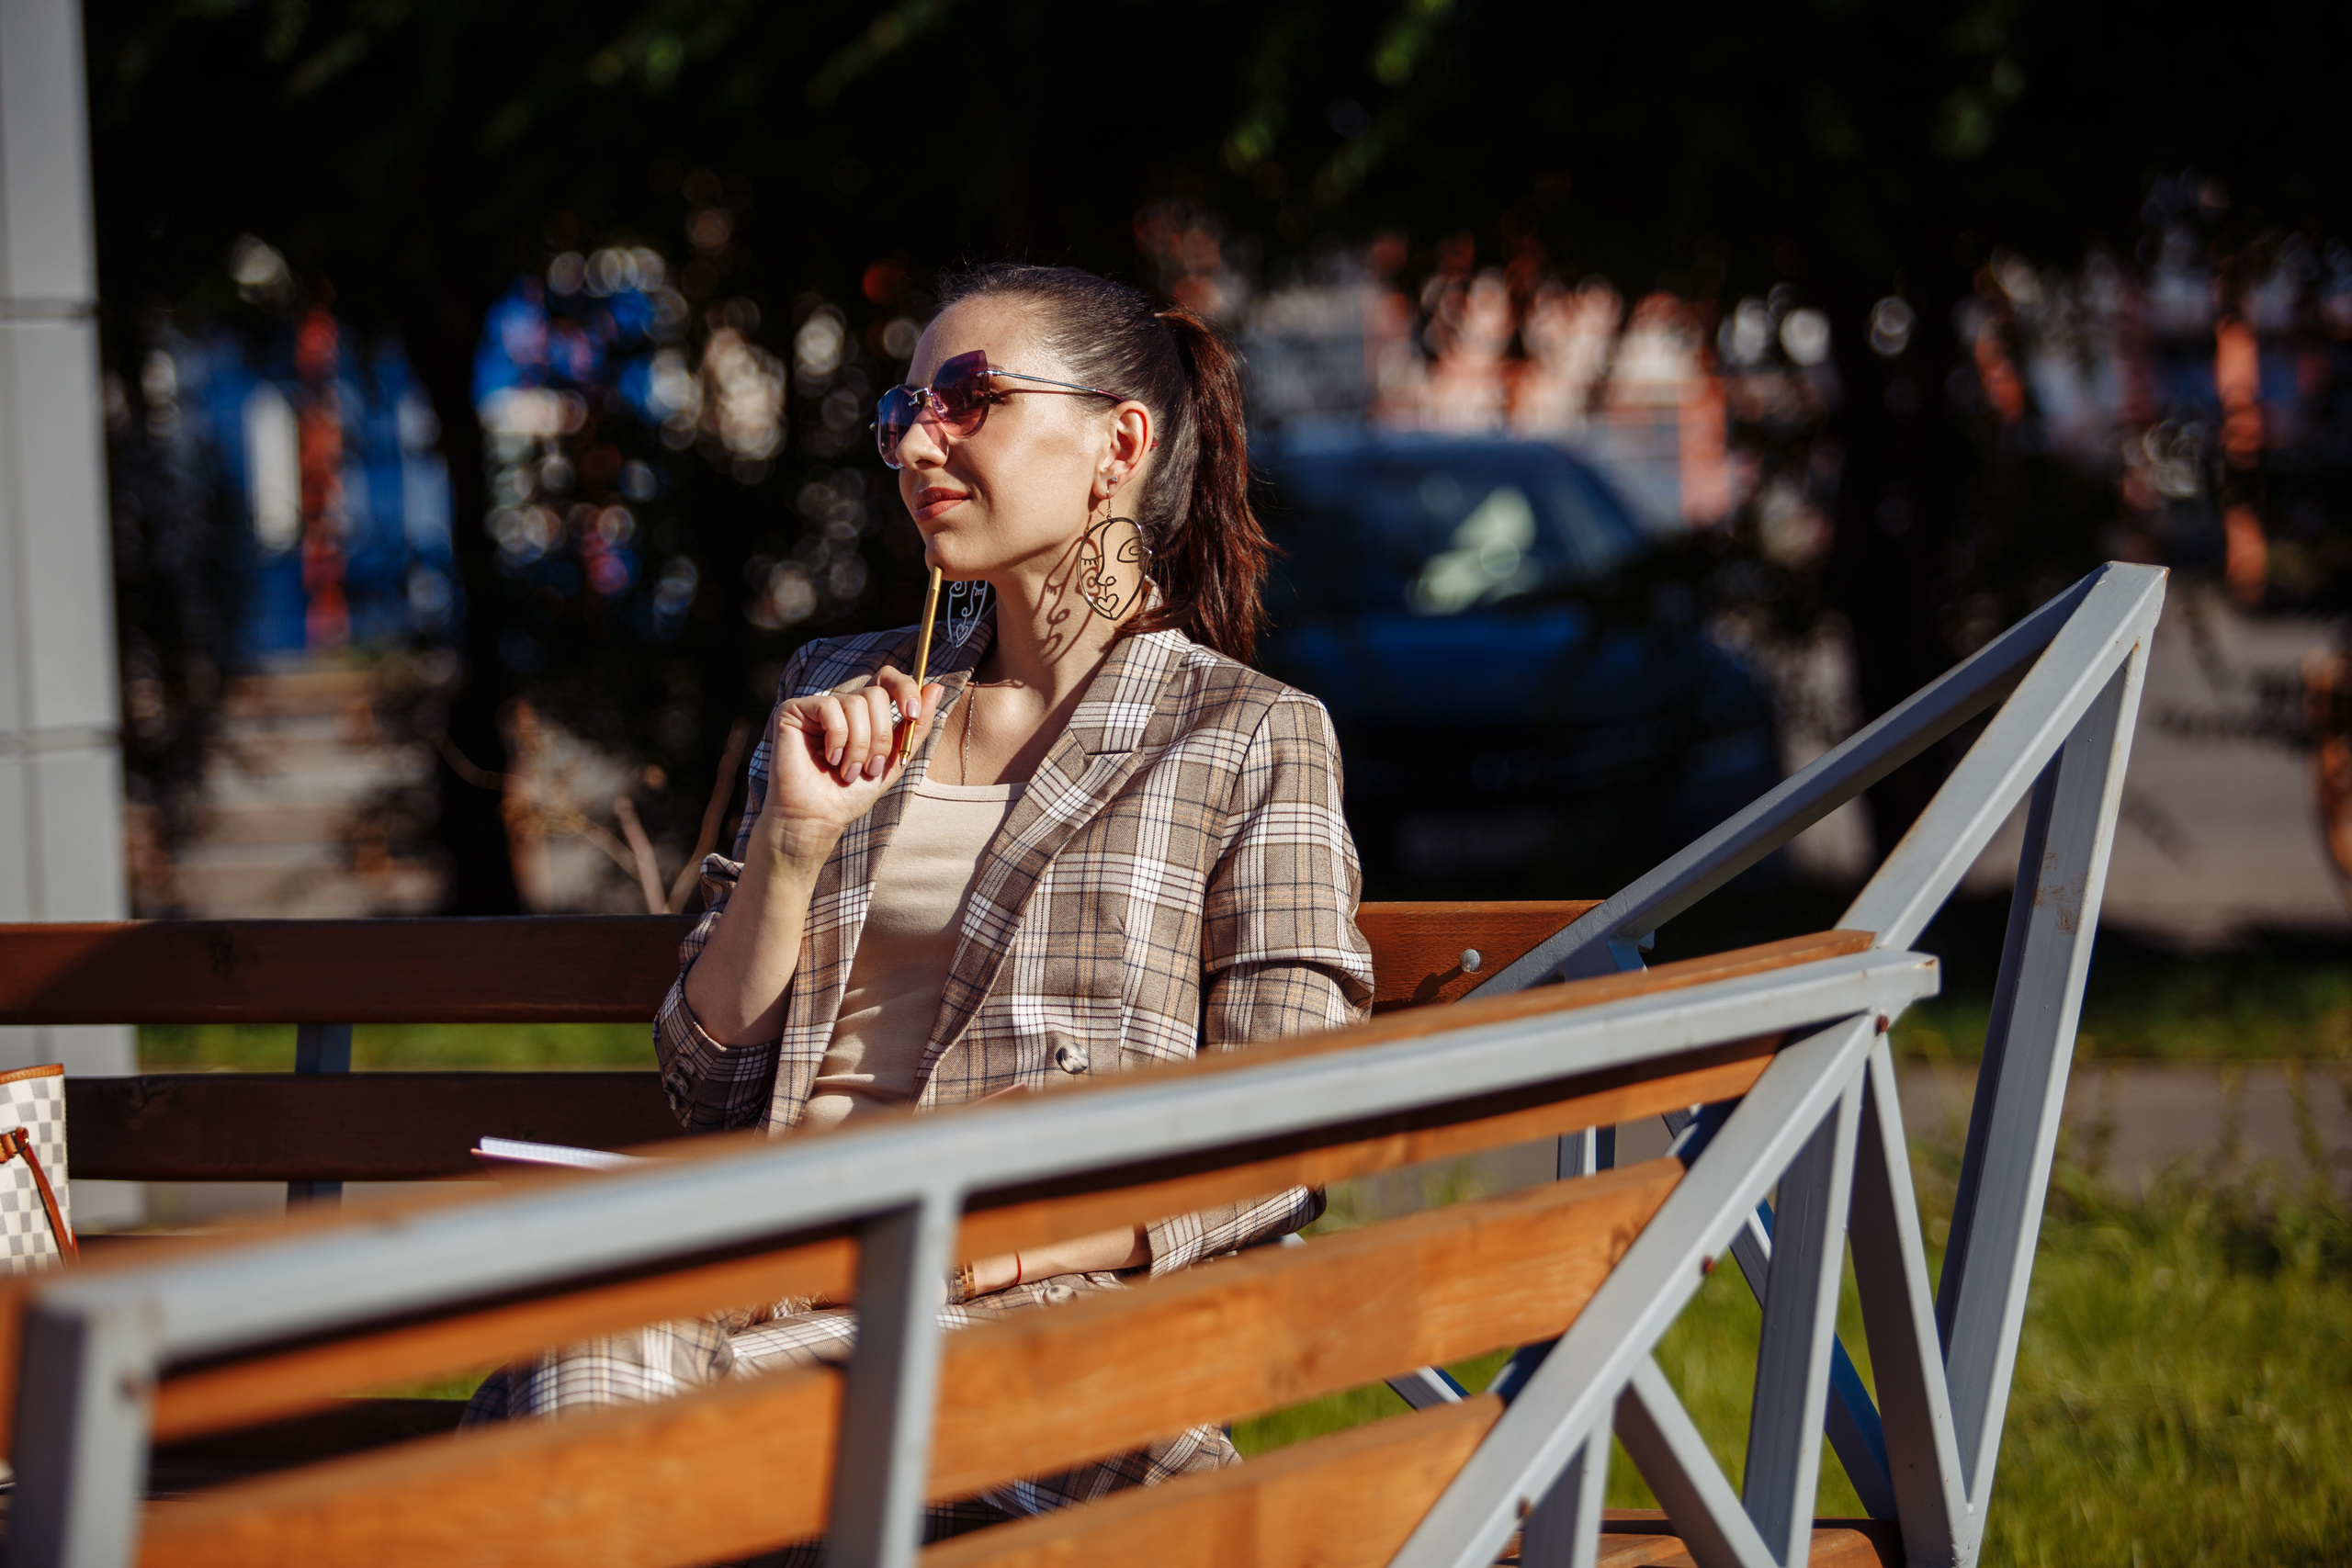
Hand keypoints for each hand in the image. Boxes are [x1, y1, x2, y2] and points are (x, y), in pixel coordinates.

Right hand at [758, 665, 943, 848]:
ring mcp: (817, 706)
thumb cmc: (852, 794)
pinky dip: (837, 739)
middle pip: (876, 694)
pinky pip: (830, 707)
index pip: (887, 678)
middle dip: (881, 736)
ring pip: (856, 703)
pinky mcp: (794, 710)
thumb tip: (937, 687)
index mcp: (864, 714)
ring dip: (860, 745)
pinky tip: (828, 759)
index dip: (905, 687)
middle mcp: (841, 705)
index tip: (913, 714)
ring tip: (848, 771)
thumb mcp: (895, 760)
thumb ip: (916, 727)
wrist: (819, 818)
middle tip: (870, 768)